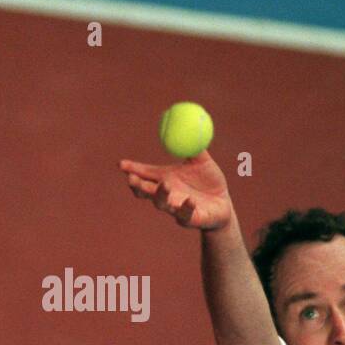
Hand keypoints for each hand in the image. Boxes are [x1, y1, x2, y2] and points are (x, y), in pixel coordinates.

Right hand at [118, 150, 232, 230]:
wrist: (223, 205)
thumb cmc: (210, 182)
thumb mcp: (202, 161)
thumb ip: (194, 146)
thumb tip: (189, 124)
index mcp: (165, 179)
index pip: (144, 174)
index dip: (132, 170)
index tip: (121, 164)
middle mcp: (166, 194)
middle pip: (145, 191)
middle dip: (137, 185)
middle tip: (132, 178)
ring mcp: (175, 208)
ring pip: (161, 204)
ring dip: (160, 194)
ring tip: (164, 184)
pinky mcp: (189, 219)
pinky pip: (184, 215)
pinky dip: (186, 208)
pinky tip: (190, 201)